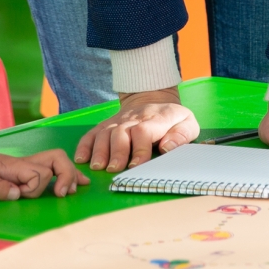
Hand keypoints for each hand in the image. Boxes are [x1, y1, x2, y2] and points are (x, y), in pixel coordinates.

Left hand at [0, 144, 88, 199]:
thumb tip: (16, 193)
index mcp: (13, 167)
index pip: (39, 173)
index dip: (35, 188)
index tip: (20, 196)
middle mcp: (24, 164)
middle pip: (57, 160)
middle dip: (64, 176)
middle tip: (60, 194)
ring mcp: (26, 166)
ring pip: (58, 161)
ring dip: (69, 174)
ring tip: (72, 190)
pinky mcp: (25, 170)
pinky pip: (51, 168)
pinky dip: (66, 174)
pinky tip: (76, 183)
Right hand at [74, 89, 199, 171]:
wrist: (154, 98)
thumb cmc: (172, 119)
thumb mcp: (187, 123)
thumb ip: (181, 136)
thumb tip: (167, 148)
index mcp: (157, 118)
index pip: (144, 131)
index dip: (139, 149)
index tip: (135, 165)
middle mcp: (134, 118)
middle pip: (121, 132)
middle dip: (117, 152)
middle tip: (113, 169)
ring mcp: (119, 120)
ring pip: (105, 133)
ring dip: (99, 150)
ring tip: (97, 166)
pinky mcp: (107, 124)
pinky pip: (93, 132)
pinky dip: (85, 145)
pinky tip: (81, 158)